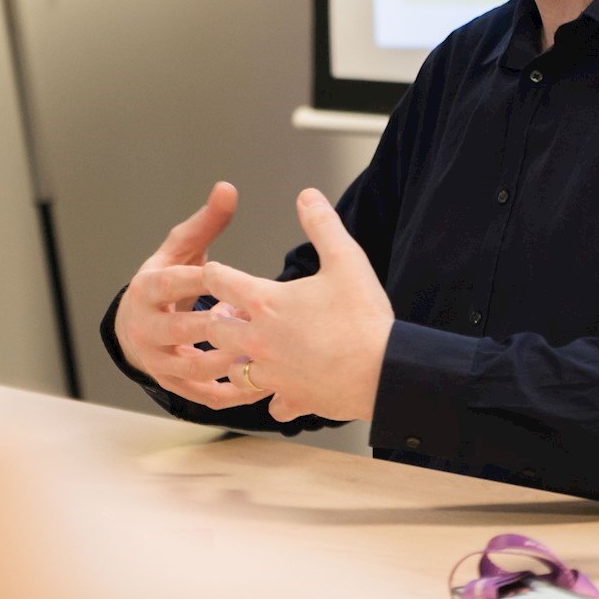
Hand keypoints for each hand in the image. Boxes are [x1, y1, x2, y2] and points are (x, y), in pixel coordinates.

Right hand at [116, 182, 266, 409]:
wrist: (138, 327)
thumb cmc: (168, 281)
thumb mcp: (180, 249)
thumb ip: (205, 223)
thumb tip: (228, 188)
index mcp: (147, 289)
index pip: (170, 283)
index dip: (196, 279)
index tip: (225, 276)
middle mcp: (147, 328)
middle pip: (179, 330)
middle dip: (214, 326)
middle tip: (252, 320)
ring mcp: (158, 361)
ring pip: (192, 369)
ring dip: (227, 362)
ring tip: (261, 353)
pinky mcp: (173, 385)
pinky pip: (204, 395)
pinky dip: (232, 393)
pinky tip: (263, 384)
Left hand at [202, 189, 393, 423]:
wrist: (383, 371)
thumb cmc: (363, 315)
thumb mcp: (346, 259)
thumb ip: (322, 224)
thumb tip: (307, 196)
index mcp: (266, 302)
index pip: (220, 281)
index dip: (217, 273)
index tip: (218, 272)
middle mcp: (259, 339)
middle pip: (214, 328)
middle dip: (218, 318)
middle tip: (231, 312)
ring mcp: (272, 373)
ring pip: (233, 369)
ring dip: (238, 358)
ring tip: (251, 349)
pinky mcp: (291, 398)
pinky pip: (271, 403)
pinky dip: (275, 396)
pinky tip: (285, 389)